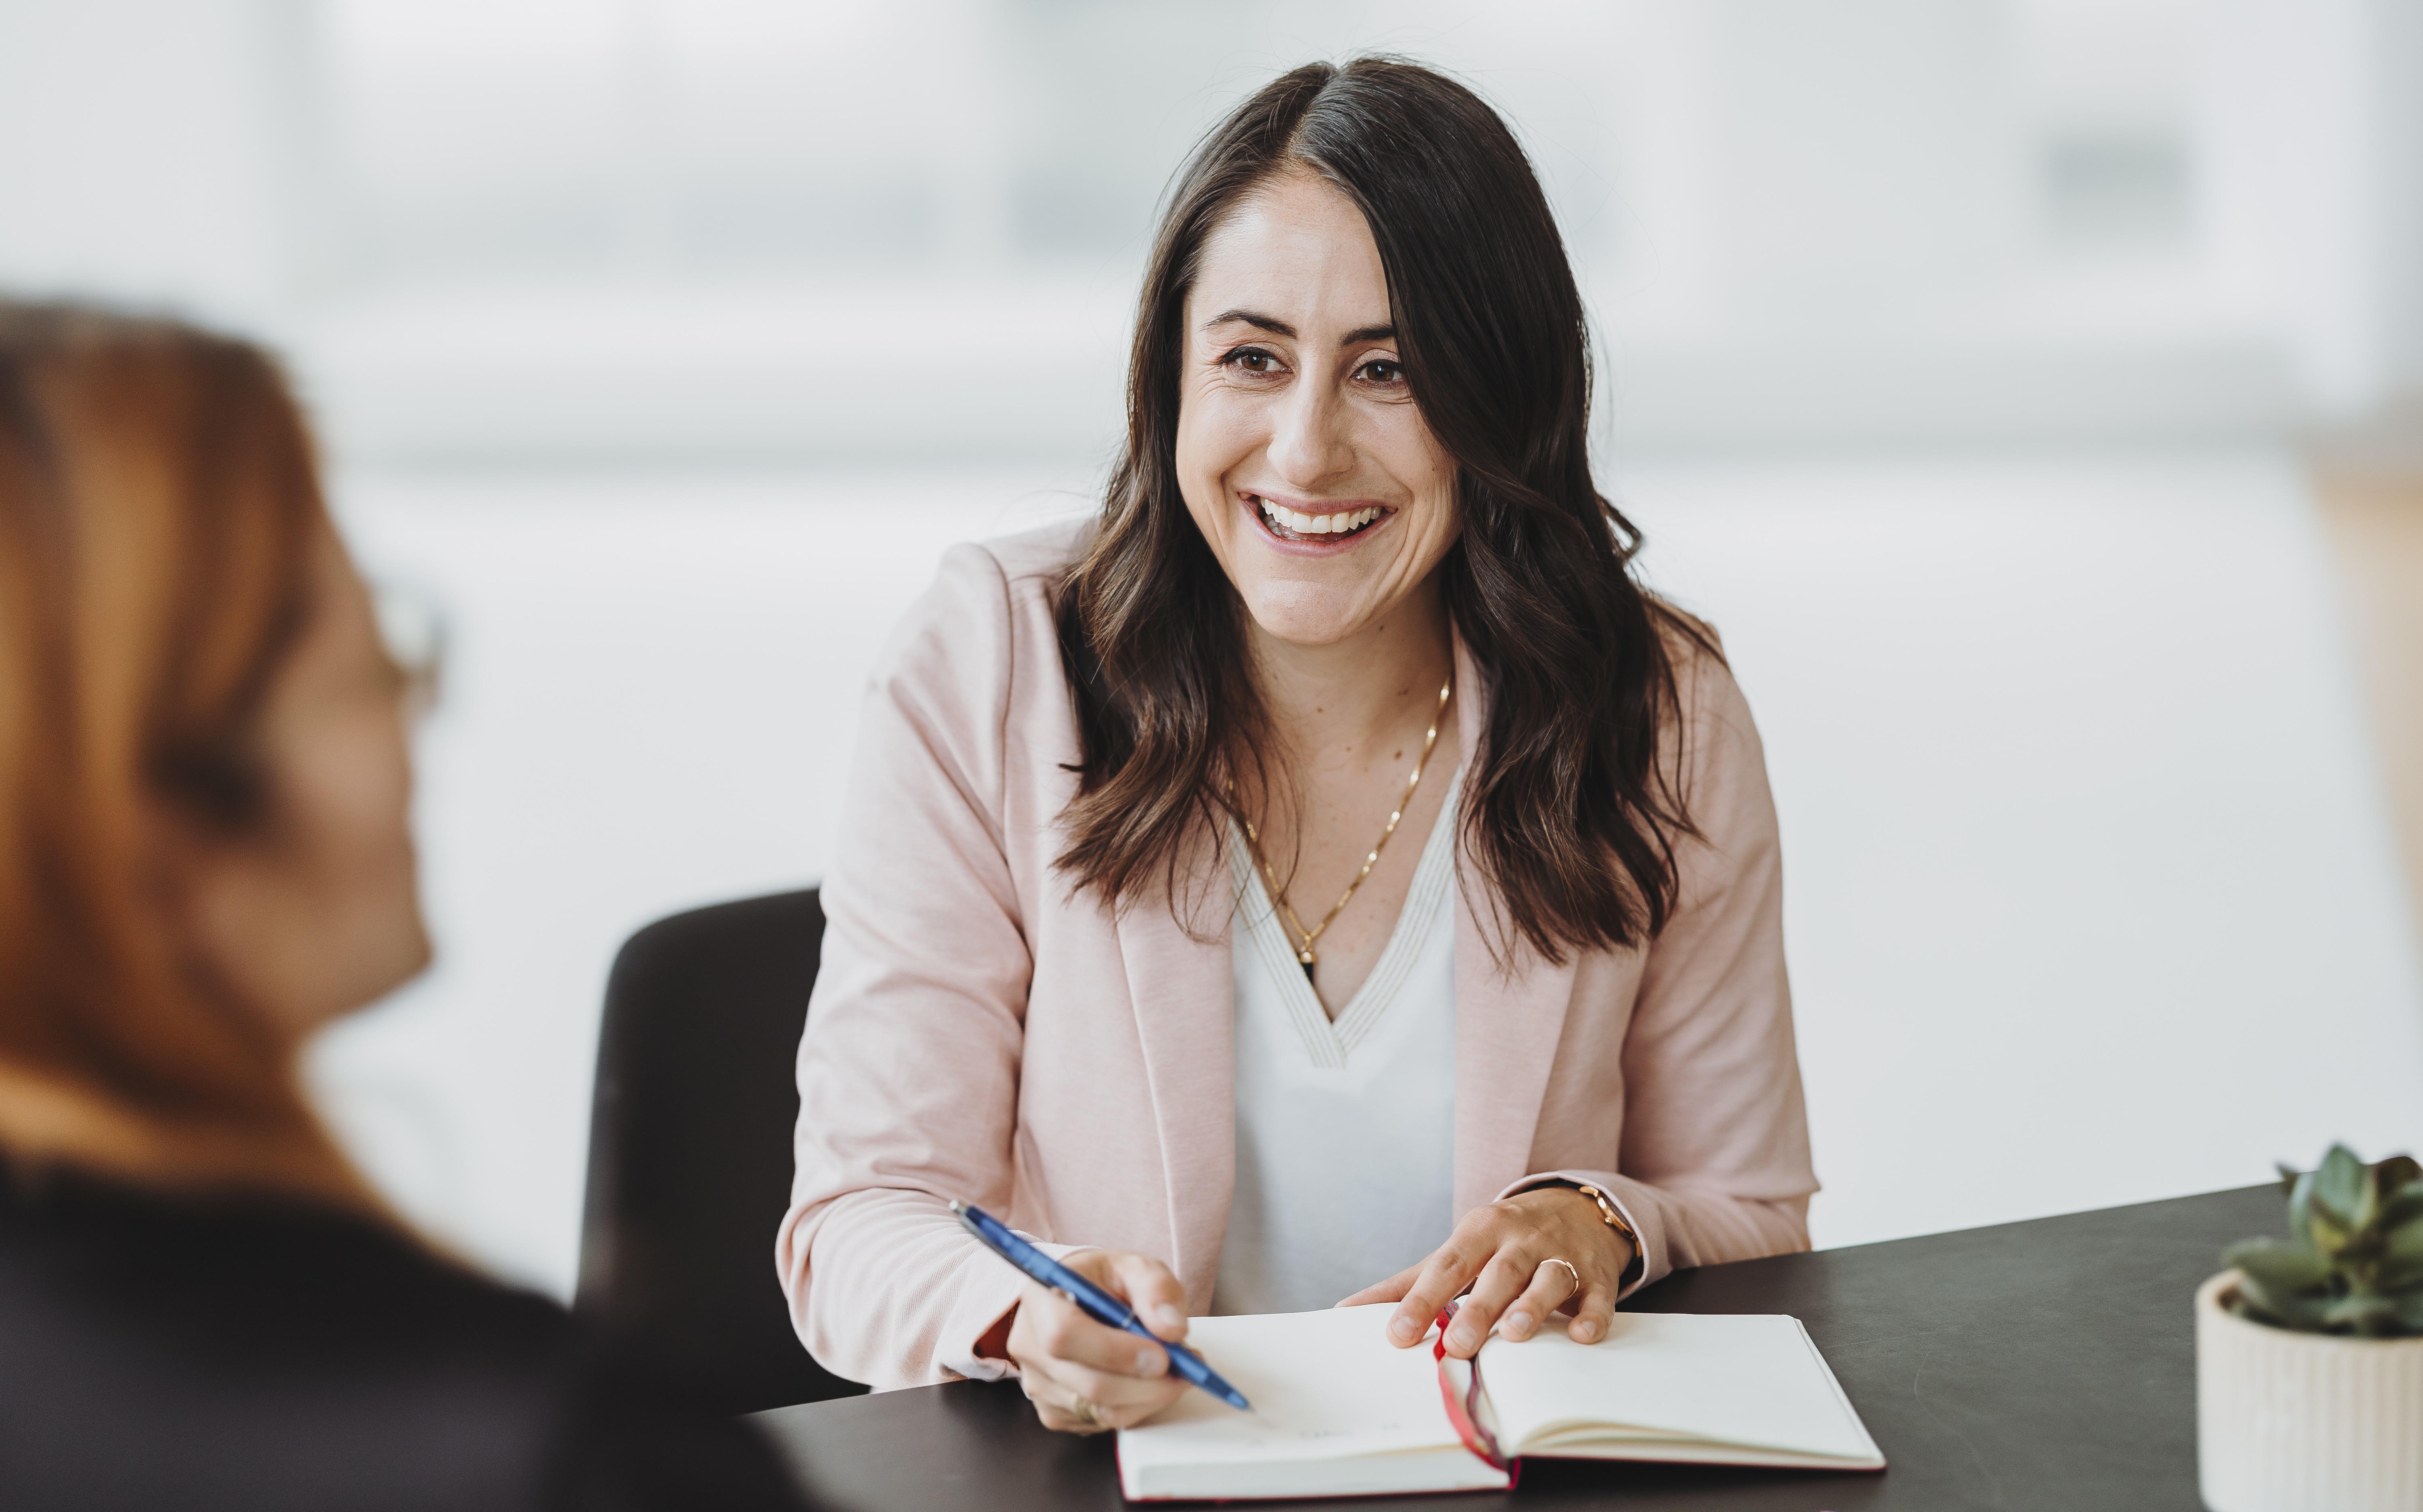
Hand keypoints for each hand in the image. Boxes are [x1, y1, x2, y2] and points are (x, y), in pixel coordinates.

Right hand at [992, 1249, 1191, 1433]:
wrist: (1083, 1300)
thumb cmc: (1103, 1283)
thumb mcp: (1135, 1268)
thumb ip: (1156, 1289)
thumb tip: (1171, 1329)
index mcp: (1041, 1297)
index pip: (1064, 1334)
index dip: (1116, 1352)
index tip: (1161, 1354)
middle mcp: (1029, 1344)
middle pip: (1088, 1383)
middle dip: (1147, 1384)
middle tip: (1185, 1369)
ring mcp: (1037, 1383)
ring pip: (1100, 1410)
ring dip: (1149, 1397)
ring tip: (1175, 1372)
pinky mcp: (1053, 1411)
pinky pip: (1101, 1424)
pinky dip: (1136, 1409)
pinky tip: (1147, 1384)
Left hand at [1338, 1188, 1633, 1357]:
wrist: (1577, 1209)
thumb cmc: (1504, 1241)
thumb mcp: (1458, 1250)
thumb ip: (1408, 1283)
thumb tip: (1347, 1310)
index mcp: (1480, 1231)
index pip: (1446, 1265)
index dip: (1421, 1299)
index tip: (1397, 1334)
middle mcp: (1521, 1239)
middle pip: (1498, 1273)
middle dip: (1479, 1309)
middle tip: (1457, 1345)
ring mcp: (1562, 1255)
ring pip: (1549, 1278)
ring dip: (1532, 1305)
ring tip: (1515, 1335)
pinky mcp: (1596, 1275)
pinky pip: (1598, 1296)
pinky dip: (1592, 1315)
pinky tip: (1581, 1335)